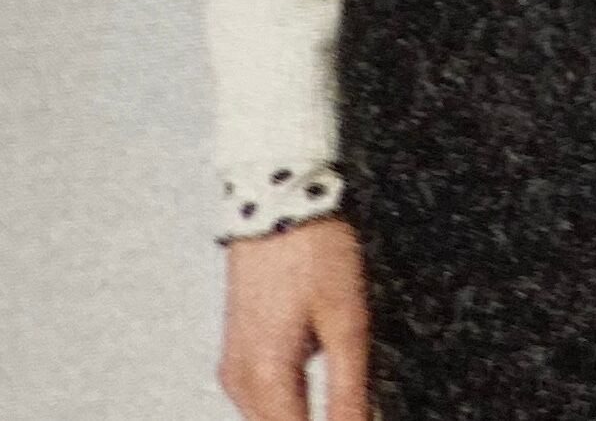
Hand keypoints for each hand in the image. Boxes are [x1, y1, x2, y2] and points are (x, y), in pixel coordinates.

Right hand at [217, 214, 370, 420]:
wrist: (276, 197)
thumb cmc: (313, 249)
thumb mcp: (346, 322)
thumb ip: (350, 392)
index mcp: (266, 379)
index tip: (360, 419)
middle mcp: (240, 382)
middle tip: (355, 406)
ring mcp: (235, 367)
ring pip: (271, 419)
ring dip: (303, 416)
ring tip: (343, 394)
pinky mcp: (237, 351)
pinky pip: (262, 396)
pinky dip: (290, 401)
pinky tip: (318, 378)